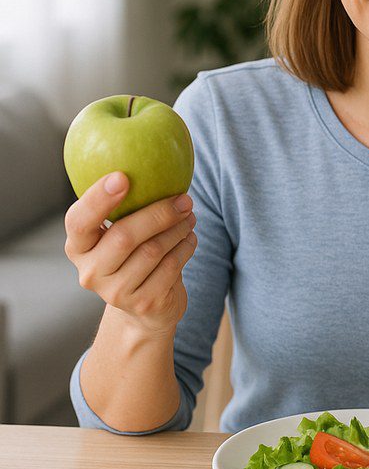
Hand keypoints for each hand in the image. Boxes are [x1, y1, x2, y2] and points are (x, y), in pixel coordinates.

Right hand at [64, 171, 197, 335]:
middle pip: (124, 236)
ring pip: (152, 251)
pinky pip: (171, 266)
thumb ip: (128, 207)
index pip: (78, 221)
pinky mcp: (143, 303)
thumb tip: (157, 162)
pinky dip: (185, 247)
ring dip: (178, 229)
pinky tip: (190, 237)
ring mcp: (114, 292)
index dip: (98, 199)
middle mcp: (90, 272)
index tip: (122, 176)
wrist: (147, 306)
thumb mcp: (122, 232)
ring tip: (190, 216)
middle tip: (184, 199)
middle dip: (159, 213)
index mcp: (78, 246)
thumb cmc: (135, 254)